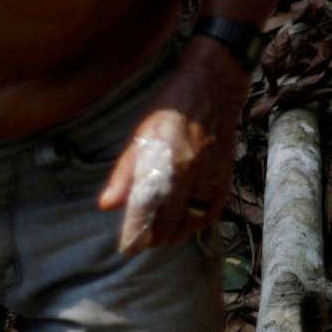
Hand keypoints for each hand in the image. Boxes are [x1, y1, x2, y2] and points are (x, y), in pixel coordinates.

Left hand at [98, 49, 243, 251]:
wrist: (212, 86)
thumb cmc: (170, 109)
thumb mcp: (140, 136)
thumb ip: (124, 174)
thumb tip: (106, 206)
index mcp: (164, 163)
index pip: (145, 215)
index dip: (133, 236)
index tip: (126, 245)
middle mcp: (189, 176)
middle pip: (167, 227)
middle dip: (151, 237)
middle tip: (140, 236)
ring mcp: (210, 178)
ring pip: (188, 225)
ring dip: (173, 232)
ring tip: (160, 228)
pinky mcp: (225, 178)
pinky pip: (209, 214)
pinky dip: (195, 222)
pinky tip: (184, 218)